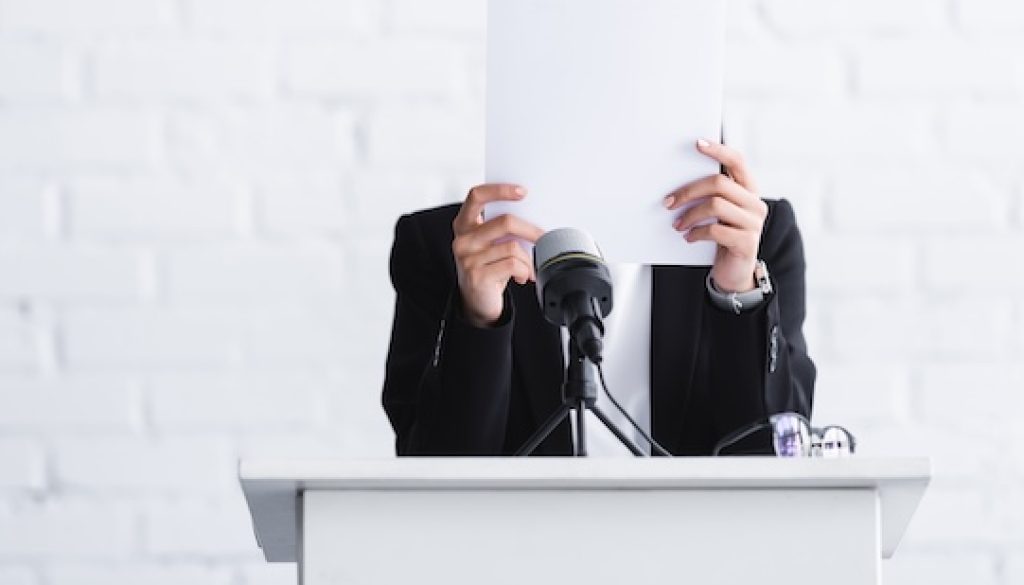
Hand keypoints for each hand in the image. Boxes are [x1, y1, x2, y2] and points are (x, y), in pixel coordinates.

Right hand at [452, 184, 544, 327]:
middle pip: (505, 221)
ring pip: (512, 246)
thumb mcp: (492, 244)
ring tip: (529, 267)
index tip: (522, 191)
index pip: (477, 196)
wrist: (477, 302)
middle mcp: (463, 239)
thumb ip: (504, 229)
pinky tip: (523, 277)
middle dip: (530, 230)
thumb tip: (534, 218)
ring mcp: (467, 258)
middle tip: (543, 237)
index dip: (500, 190)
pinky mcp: (477, 275)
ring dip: (528, 259)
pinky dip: (524, 270)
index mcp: (465, 224)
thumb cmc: (489, 267)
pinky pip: (512, 264)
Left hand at [664, 139, 767, 292]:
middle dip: (689, 191)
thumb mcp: (719, 213)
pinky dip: (697, 233)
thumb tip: (679, 182)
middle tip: (669, 202)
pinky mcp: (747, 242)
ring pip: (716, 205)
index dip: (718, 151)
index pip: (738, 161)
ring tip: (678, 225)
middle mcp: (755, 202)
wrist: (735, 271)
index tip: (697, 144)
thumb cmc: (723, 236)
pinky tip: (689, 237)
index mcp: (749, 190)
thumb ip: (712, 195)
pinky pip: (716, 230)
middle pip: (719, 183)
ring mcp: (753, 223)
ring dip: (690, 215)